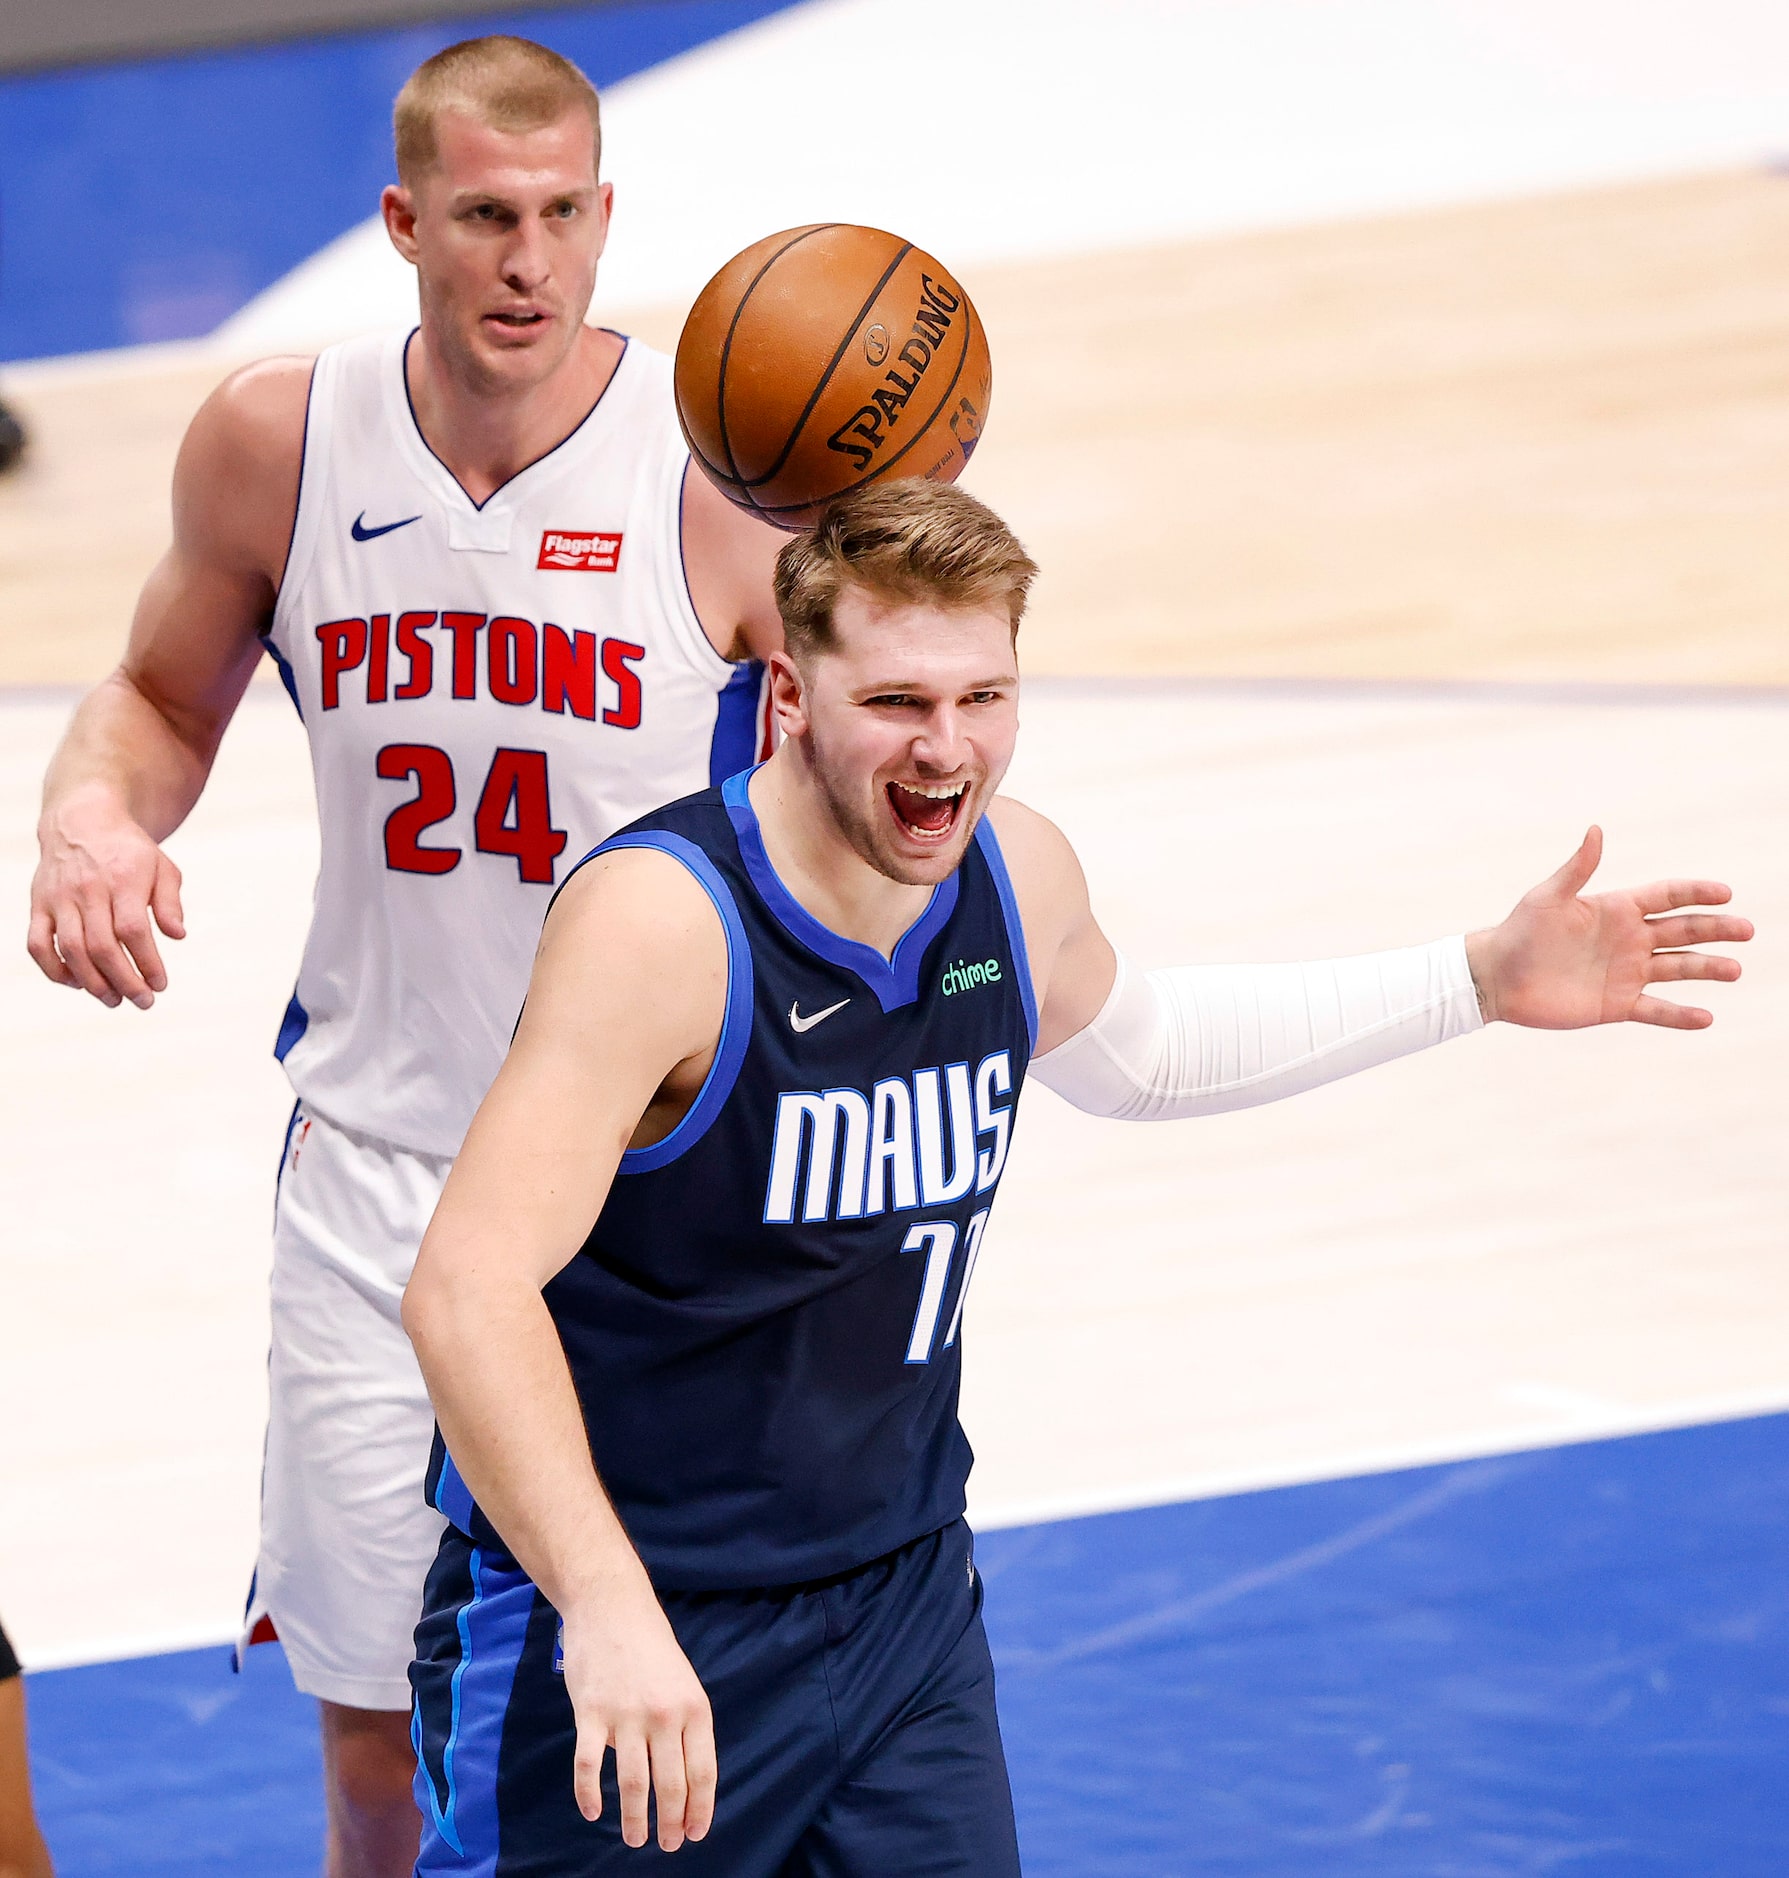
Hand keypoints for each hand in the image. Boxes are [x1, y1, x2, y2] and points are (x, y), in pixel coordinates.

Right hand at [26, 784, 184, 1009]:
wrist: (83, 822)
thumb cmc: (130, 853)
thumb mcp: (162, 868)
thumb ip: (171, 902)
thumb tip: (178, 935)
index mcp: (123, 880)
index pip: (133, 930)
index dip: (147, 962)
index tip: (160, 985)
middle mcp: (88, 890)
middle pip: (102, 946)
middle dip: (124, 981)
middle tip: (142, 1002)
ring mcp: (59, 899)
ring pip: (70, 949)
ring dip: (93, 982)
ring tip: (114, 1000)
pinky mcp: (38, 905)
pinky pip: (37, 944)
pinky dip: (54, 970)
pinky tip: (76, 983)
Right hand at [560, 1579, 715, 1851]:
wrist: (612, 1605)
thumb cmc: (650, 1646)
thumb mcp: (684, 1682)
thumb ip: (686, 1726)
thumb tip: (688, 1781)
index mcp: (694, 1707)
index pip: (703, 1772)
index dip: (699, 1809)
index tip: (695, 1833)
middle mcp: (664, 1714)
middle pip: (671, 1784)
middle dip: (671, 1822)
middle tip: (668, 1844)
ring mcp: (626, 1714)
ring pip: (634, 1782)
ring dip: (635, 1819)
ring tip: (635, 1839)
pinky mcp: (591, 1713)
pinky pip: (590, 1765)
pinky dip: (589, 1794)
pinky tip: (592, 1811)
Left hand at [1466, 827, 1750, 1029]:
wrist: (1497, 978)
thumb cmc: (1519, 932)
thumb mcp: (1547, 897)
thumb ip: (1577, 868)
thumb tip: (1596, 830)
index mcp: (1616, 909)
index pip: (1667, 897)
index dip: (1696, 893)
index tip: (1725, 893)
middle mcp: (1629, 940)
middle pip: (1683, 932)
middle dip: (1716, 929)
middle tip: (1747, 930)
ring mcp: (1626, 973)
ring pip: (1678, 970)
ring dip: (1708, 969)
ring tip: (1735, 969)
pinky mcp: (1616, 1005)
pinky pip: (1656, 1010)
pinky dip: (1681, 1016)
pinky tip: (1706, 1017)